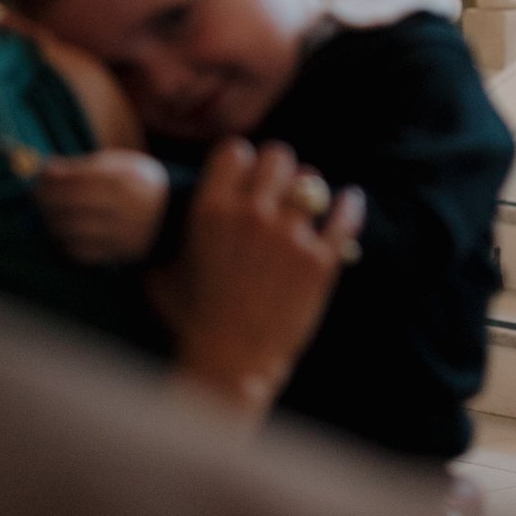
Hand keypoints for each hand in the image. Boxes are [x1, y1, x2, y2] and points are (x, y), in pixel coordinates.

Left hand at [33, 148, 168, 264]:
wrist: (172, 217)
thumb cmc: (140, 184)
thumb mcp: (120, 164)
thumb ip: (83, 166)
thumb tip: (46, 168)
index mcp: (123, 181)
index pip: (75, 182)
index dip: (50, 181)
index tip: (37, 178)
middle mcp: (121, 208)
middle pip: (70, 207)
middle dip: (46, 201)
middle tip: (36, 197)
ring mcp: (118, 234)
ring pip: (71, 231)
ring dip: (52, 222)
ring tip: (49, 214)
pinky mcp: (115, 254)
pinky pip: (80, 251)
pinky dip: (64, 242)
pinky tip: (63, 232)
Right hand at [151, 141, 363, 418]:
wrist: (229, 364)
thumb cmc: (191, 321)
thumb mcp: (166, 272)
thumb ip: (173, 237)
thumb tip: (170, 220)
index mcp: (211, 211)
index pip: (234, 151)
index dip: (242, 161)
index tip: (247, 174)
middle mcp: (252, 215)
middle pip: (278, 157)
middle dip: (279, 170)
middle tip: (280, 187)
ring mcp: (289, 236)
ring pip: (312, 182)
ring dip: (311, 191)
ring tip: (311, 203)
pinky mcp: (320, 261)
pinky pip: (345, 216)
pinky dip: (350, 207)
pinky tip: (349, 205)